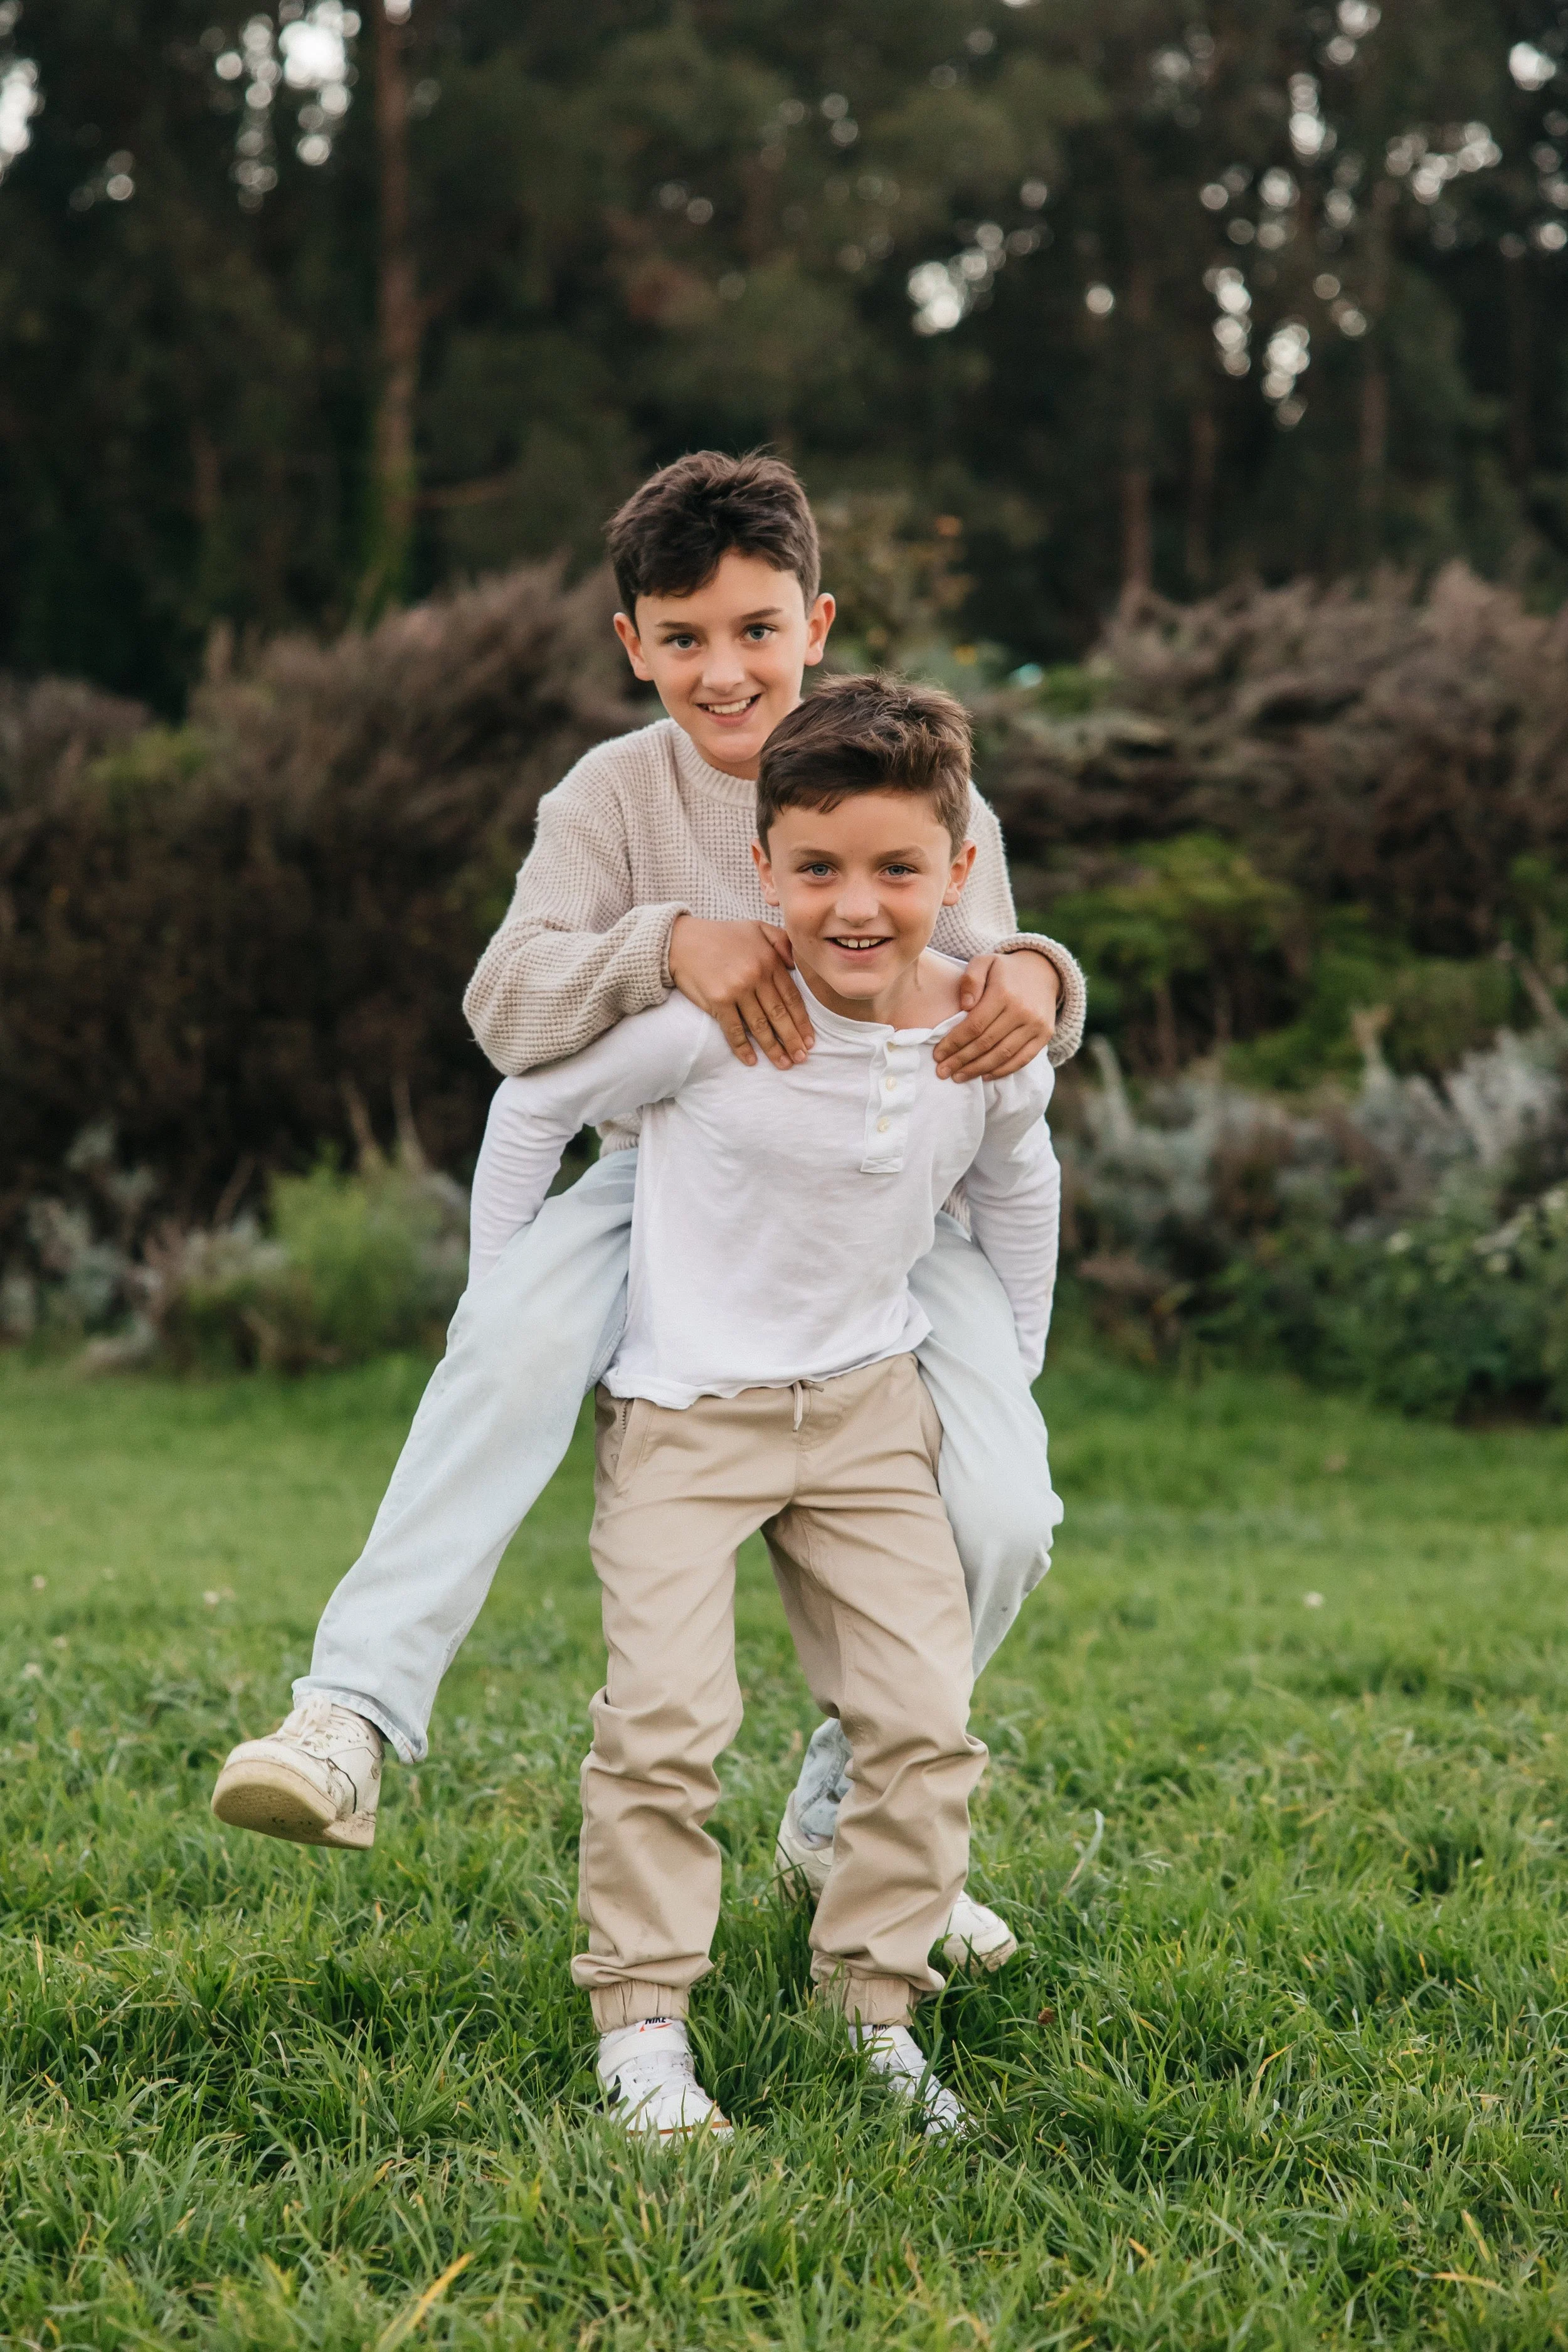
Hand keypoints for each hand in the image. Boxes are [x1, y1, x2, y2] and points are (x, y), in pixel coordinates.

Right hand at [668, 916, 814, 1069]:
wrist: (681, 940)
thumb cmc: (720, 935)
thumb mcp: (756, 927)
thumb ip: (781, 940)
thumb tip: (795, 964)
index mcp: (769, 960)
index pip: (792, 996)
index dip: (802, 1021)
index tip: (810, 1039)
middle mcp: (756, 976)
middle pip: (779, 1014)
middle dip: (793, 1039)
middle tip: (802, 1058)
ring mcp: (737, 989)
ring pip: (760, 1025)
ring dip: (773, 1048)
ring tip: (784, 1064)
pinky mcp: (718, 1001)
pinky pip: (734, 1030)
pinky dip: (743, 1047)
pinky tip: (751, 1061)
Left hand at [933, 950, 1058, 1081]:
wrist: (1043, 971)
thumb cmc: (1005, 970)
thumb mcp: (985, 962)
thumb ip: (970, 979)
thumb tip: (965, 1005)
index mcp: (1003, 993)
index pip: (974, 1025)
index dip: (954, 1043)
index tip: (938, 1054)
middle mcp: (1022, 1011)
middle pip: (986, 1043)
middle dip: (961, 1060)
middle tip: (943, 1071)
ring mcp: (1035, 1025)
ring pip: (1003, 1055)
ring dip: (978, 1069)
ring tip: (959, 1076)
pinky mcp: (1045, 1035)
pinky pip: (1022, 1059)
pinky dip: (1002, 1071)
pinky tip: (985, 1076)